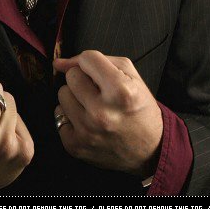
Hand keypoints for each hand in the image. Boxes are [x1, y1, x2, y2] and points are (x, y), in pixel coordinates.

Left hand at [53, 50, 161, 177]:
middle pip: (71, 76)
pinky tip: (88, 122)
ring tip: (94, 107)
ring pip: (62, 94)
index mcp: (121, 91)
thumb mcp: (130, 76)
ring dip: (76, 98)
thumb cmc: (139, 108)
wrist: (151, 150)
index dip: (94, 63)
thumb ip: (96, 60)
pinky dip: (71, 117)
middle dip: (84, 80)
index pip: (87, 58)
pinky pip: (58, 116)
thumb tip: (59, 63)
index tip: (102, 74)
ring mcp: (87, 131)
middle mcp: (102, 112)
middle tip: (100, 93)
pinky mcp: (75, 145)